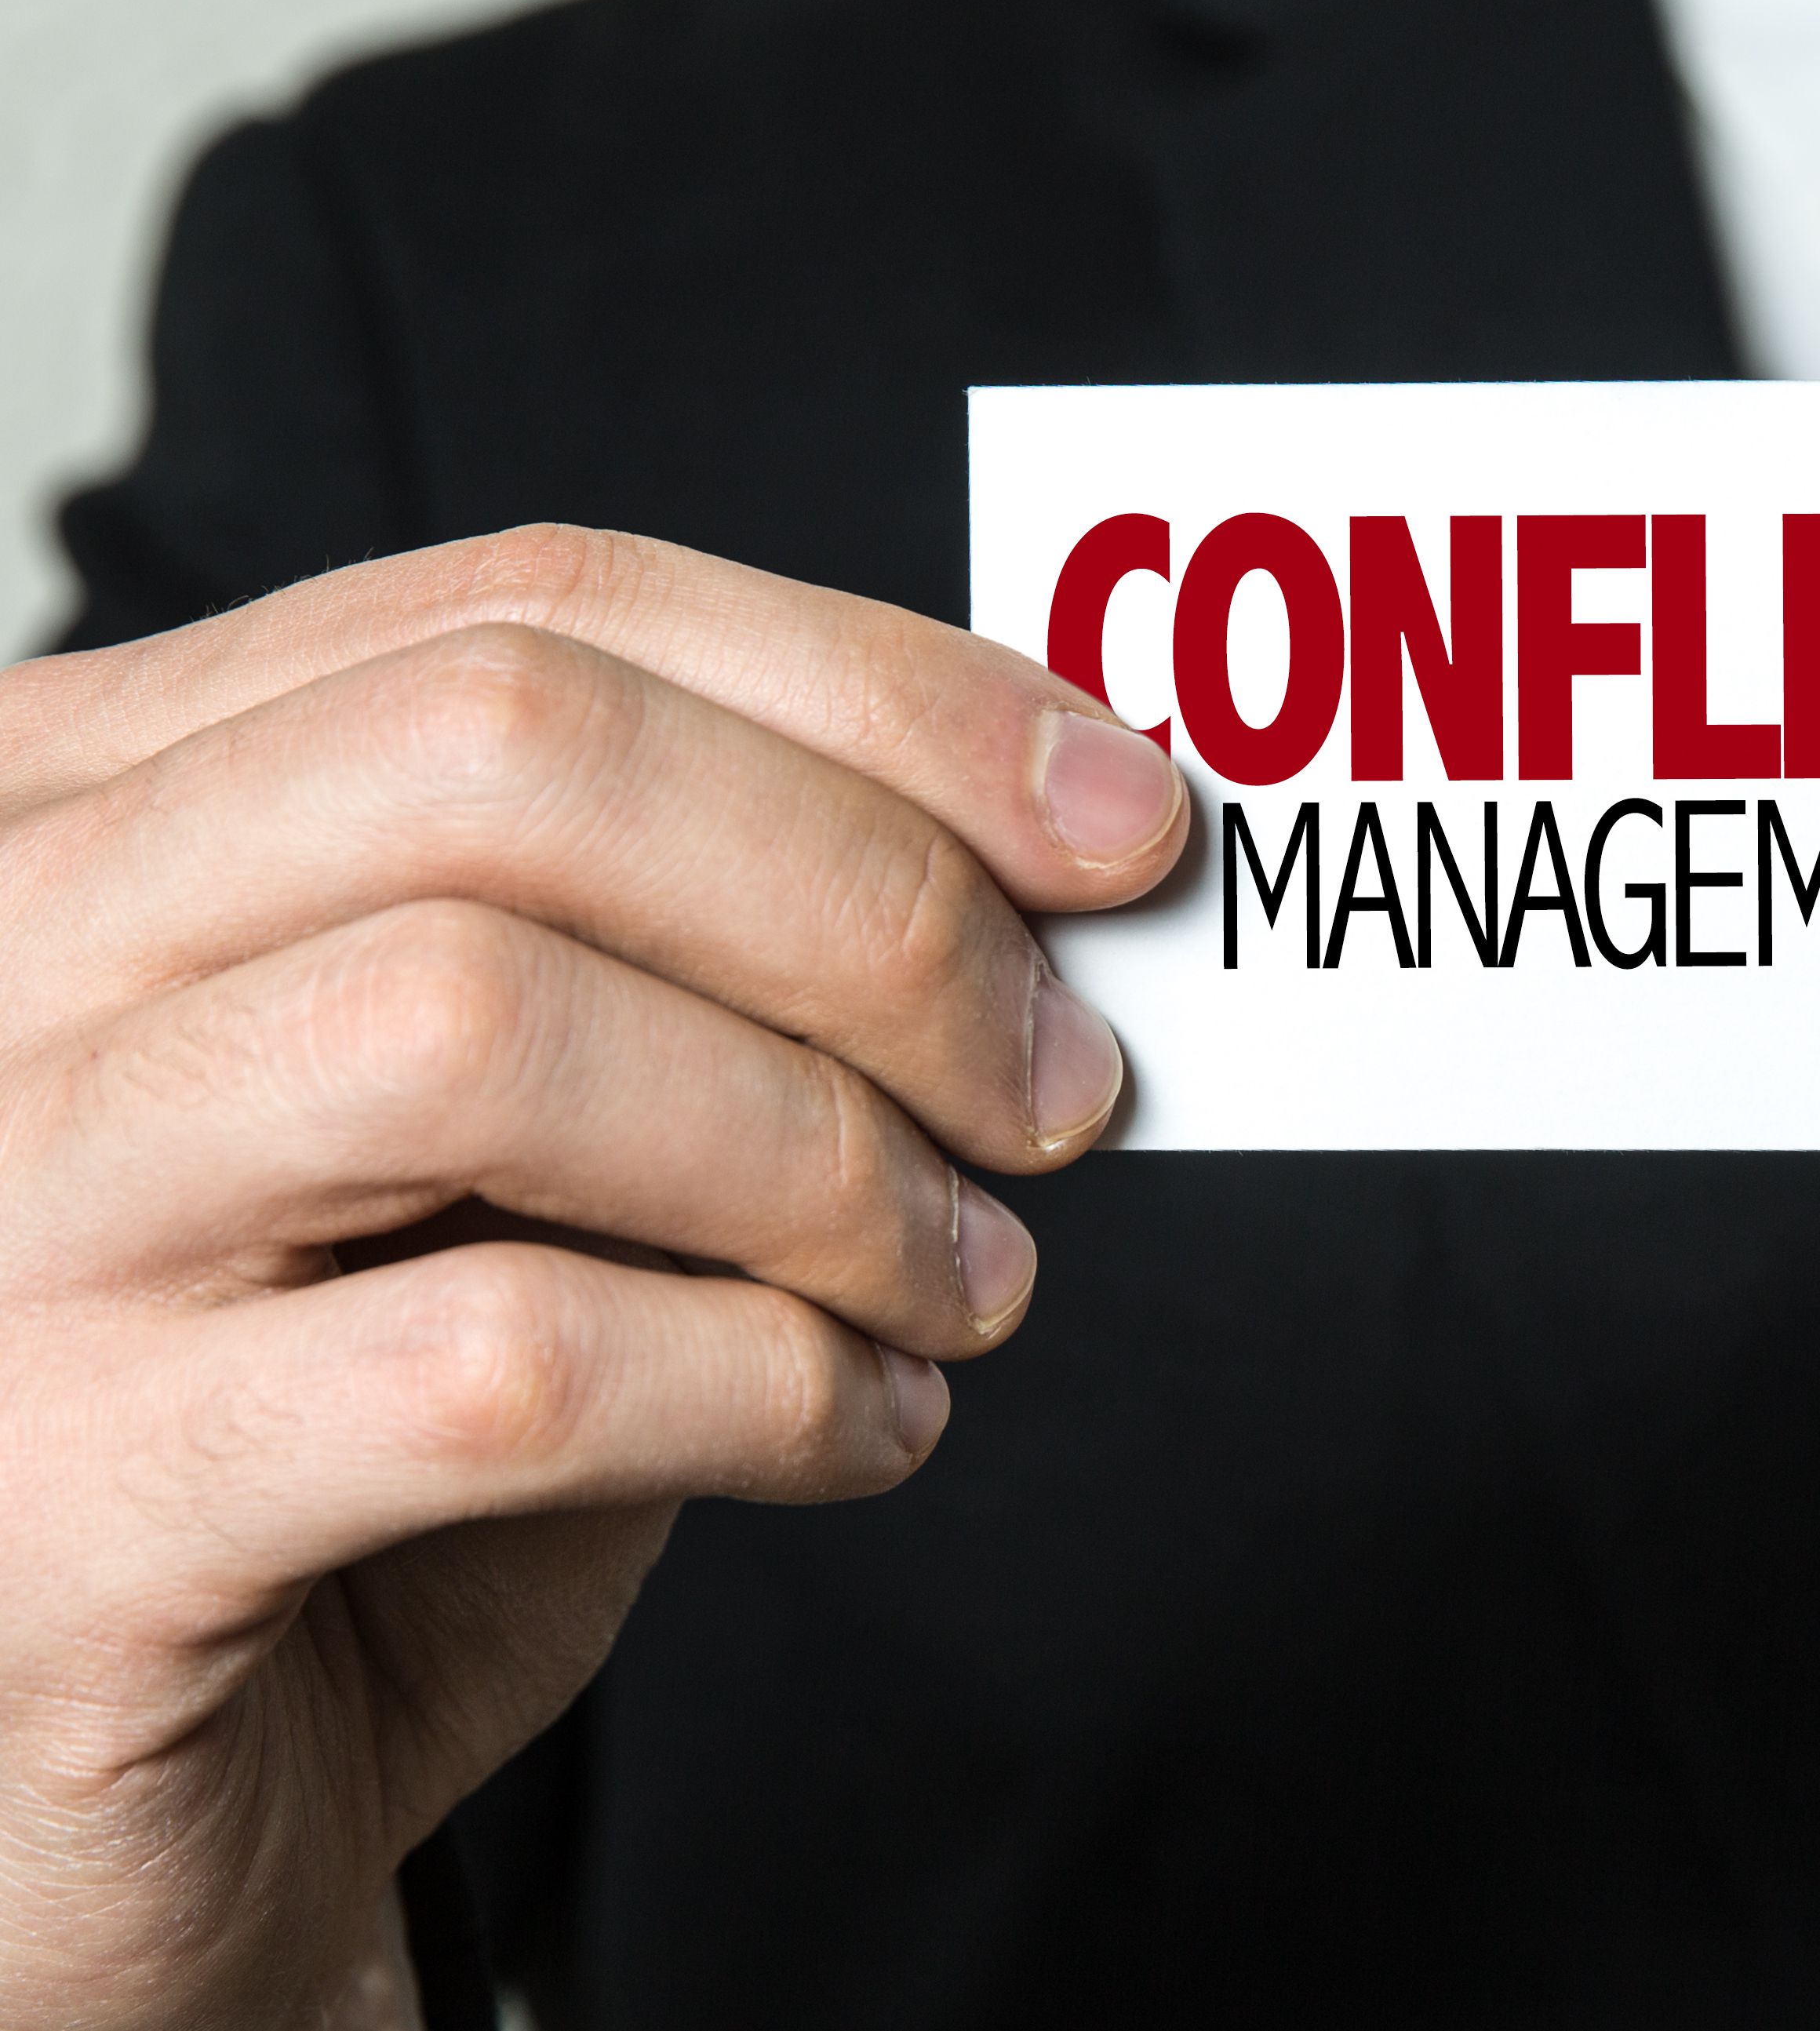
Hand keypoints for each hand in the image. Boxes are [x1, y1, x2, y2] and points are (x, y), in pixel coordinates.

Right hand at [0, 525, 1186, 2028]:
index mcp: (98, 801)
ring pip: (482, 1028)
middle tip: (1064, 1079)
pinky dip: (769, 1386)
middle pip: (506, 756)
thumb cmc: (346, 1425)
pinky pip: (501, 1366)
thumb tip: (1054, 847)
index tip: (1119, 817)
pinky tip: (866, 1426)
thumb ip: (691, 959)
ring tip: (971, 1277)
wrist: (130, 1804)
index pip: (528, 611)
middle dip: (872, 906)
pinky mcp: (67, 1505)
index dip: (875, 692)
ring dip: (831, 1156)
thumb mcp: (514, 1132)